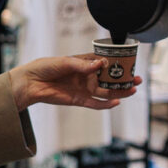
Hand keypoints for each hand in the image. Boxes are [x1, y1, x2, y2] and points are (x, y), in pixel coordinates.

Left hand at [9, 55, 137, 110]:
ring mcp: (84, 88)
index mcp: (84, 63)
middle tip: (137, 79)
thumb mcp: (65, 62)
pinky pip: (95, 103)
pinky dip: (106, 104)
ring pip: (106, 92)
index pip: (105, 62)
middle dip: (124, 79)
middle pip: (109, 79)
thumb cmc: (46, 67)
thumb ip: (83, 65)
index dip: (118, 63)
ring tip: (132, 90)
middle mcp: (87, 76)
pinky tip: (116, 102)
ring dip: (119, 92)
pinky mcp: (79, 100)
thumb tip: (100, 64)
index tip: (130, 62)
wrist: (31, 82)